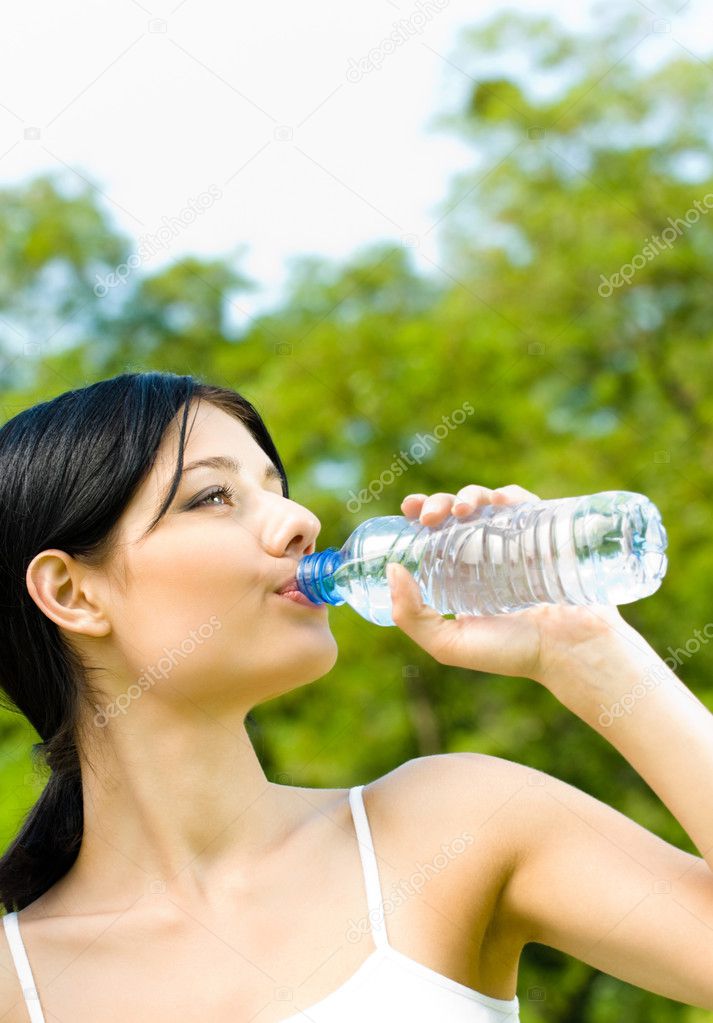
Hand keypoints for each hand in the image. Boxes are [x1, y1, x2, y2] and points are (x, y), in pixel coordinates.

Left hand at [387, 485, 637, 695]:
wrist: (570, 652)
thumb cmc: (512, 652)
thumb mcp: (448, 644)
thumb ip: (411, 616)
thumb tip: (391, 569)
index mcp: (459, 573)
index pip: (433, 534)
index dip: (419, 514)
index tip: (408, 510)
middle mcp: (485, 552)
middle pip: (455, 513)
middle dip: (438, 503)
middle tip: (429, 516)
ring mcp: (515, 540)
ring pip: (485, 502)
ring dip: (468, 495)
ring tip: (461, 510)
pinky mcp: (544, 533)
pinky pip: (524, 503)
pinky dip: (508, 494)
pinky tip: (497, 501)